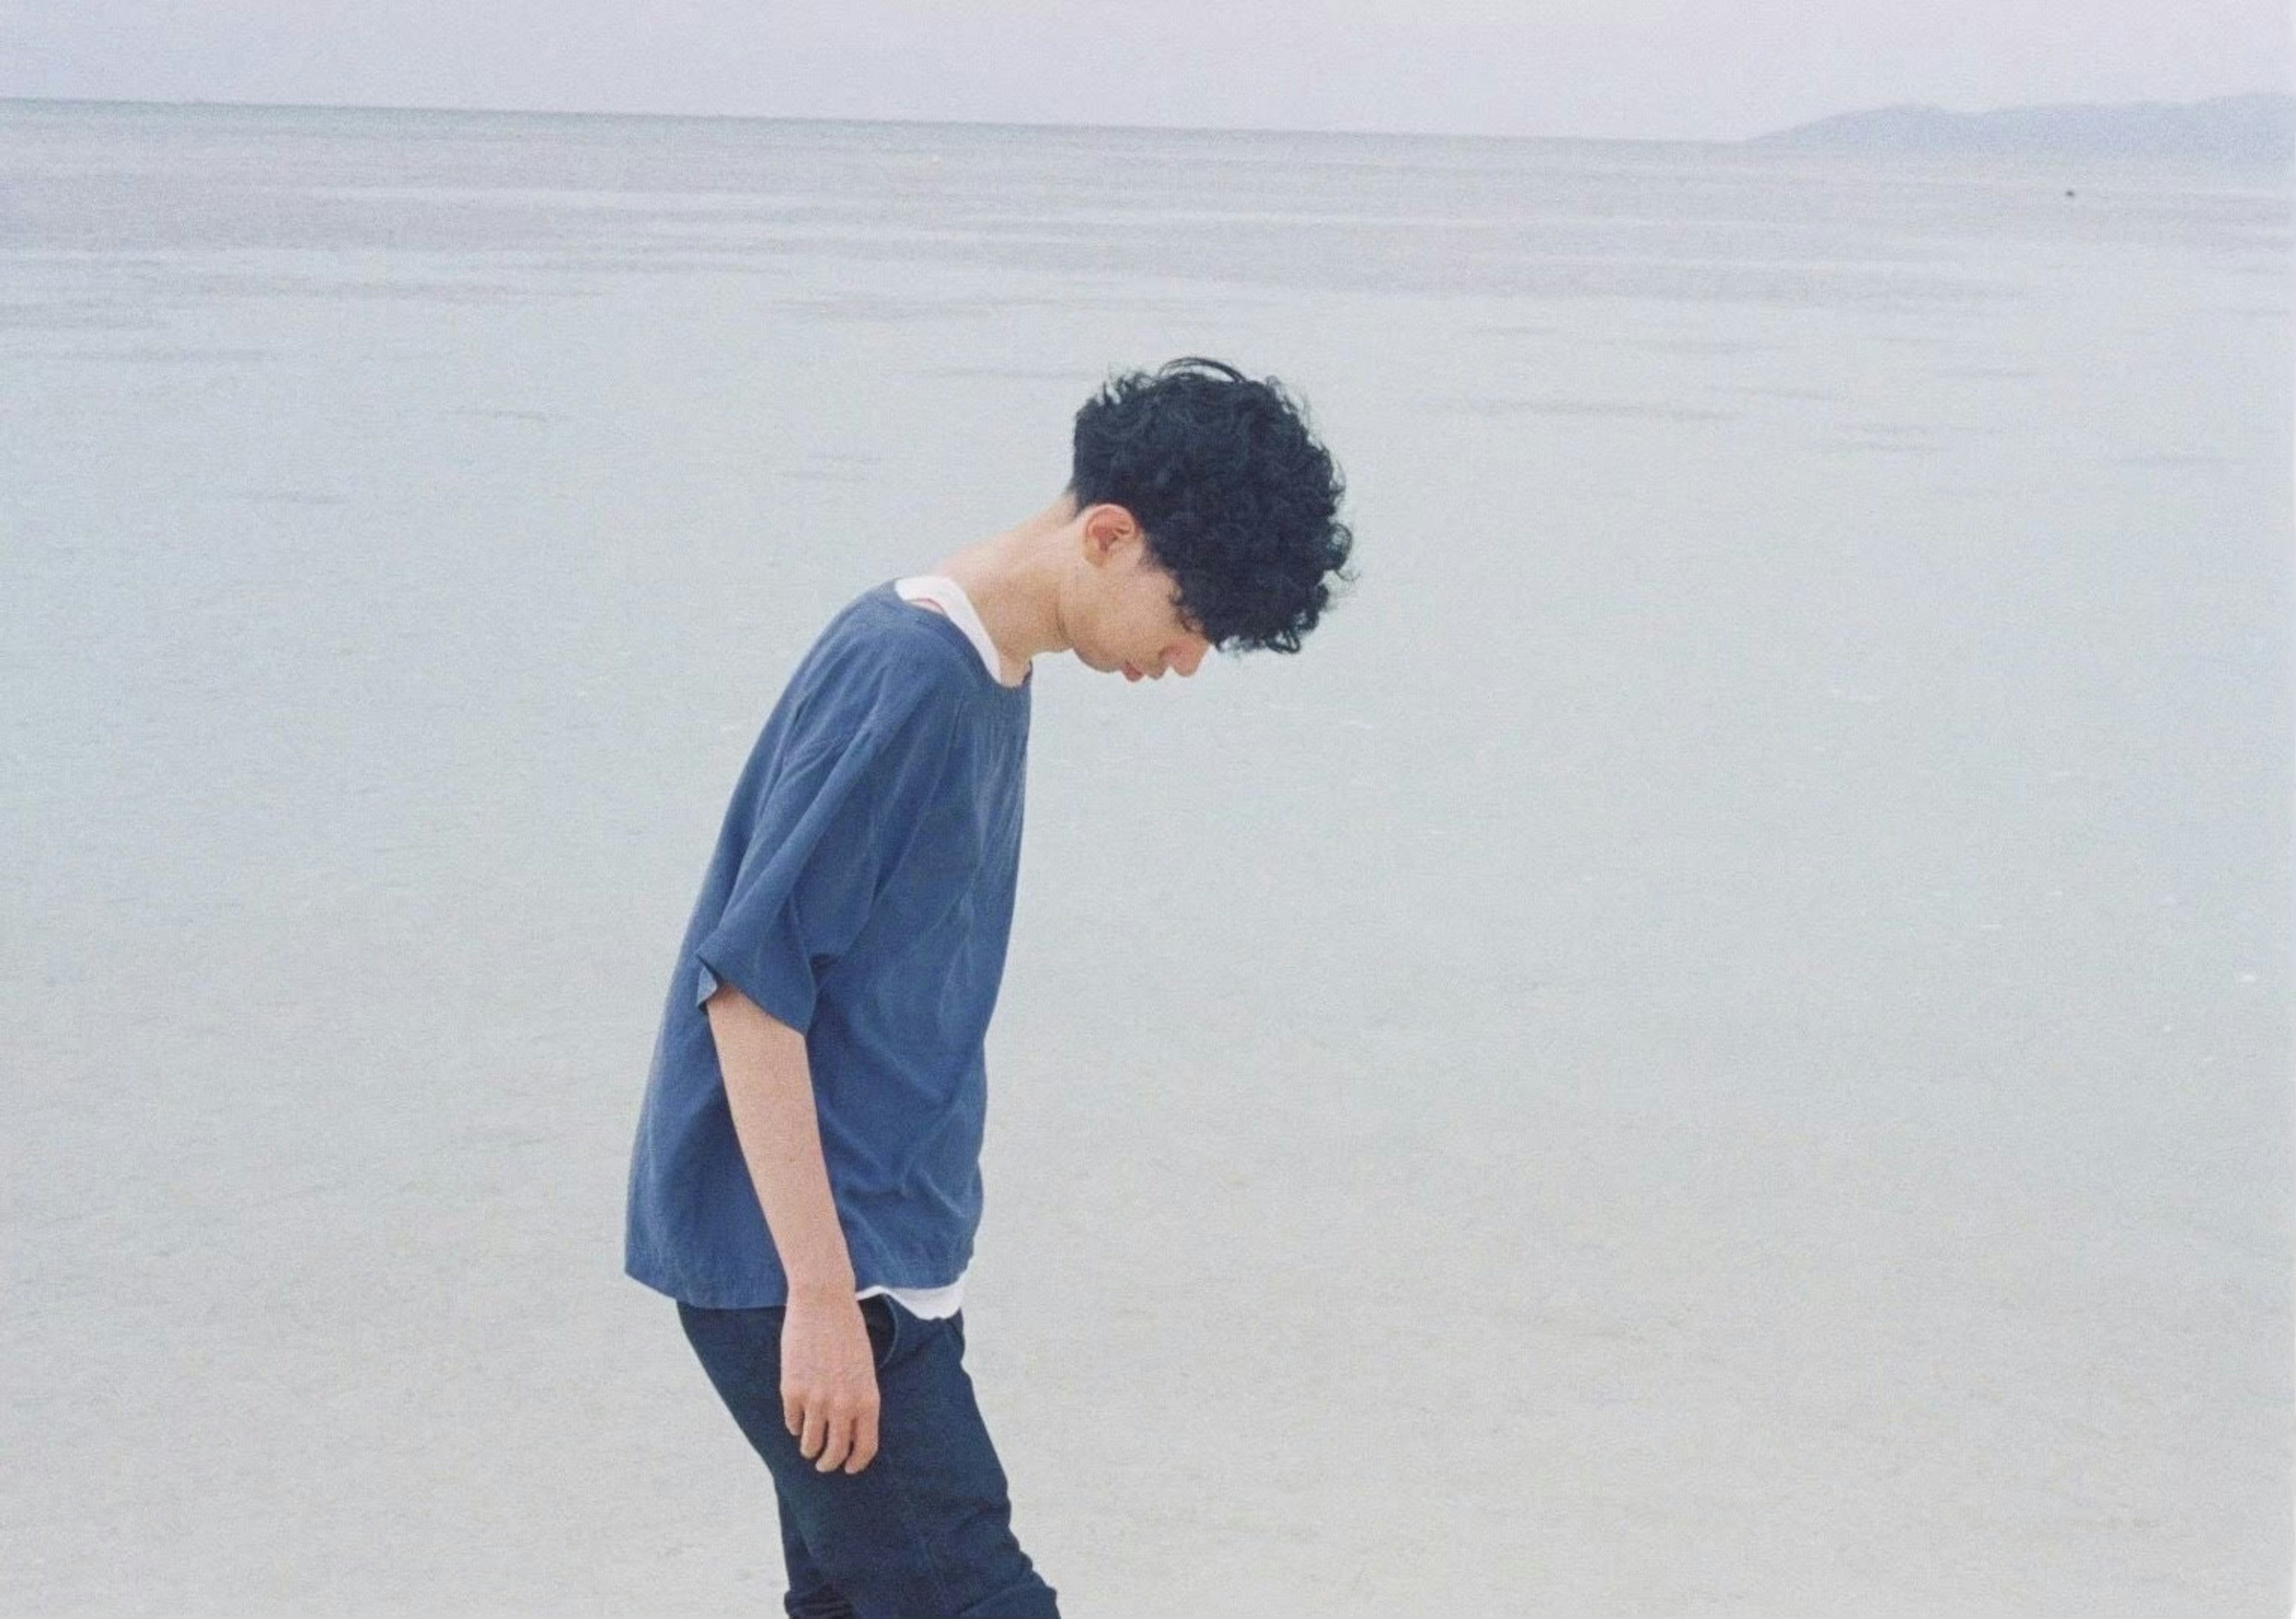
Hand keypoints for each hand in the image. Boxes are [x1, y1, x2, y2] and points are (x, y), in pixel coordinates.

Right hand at [780, 1291, 881, 1473]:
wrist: (824, 1303)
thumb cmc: (848, 1333)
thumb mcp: (865, 1369)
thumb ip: (859, 1400)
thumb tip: (850, 1431)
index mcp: (867, 1400)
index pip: (865, 1447)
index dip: (856, 1463)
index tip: (849, 1468)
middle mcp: (843, 1405)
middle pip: (835, 1452)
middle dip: (829, 1463)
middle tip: (824, 1464)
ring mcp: (816, 1400)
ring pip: (810, 1443)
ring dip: (809, 1449)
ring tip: (808, 1448)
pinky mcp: (791, 1391)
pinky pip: (791, 1422)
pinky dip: (794, 1425)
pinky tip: (796, 1422)